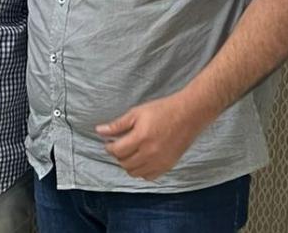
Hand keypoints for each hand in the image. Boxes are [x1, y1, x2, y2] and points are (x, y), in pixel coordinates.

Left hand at [95, 92, 210, 180]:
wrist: (188, 115)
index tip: (108, 142)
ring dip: (128, 164)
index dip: (109, 147)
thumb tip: (99, 131)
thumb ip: (117, 125)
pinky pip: (149, 176)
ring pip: (135, 173)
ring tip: (128, 152)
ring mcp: (160, 162)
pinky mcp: (168, 166)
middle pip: (125, 163)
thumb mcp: (136, 113)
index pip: (117, 151)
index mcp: (141, 138)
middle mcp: (150, 153)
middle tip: (118, 146)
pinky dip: (141, 171)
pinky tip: (141, 159)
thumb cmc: (162, 110)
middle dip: (117, 155)